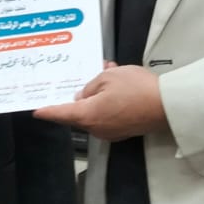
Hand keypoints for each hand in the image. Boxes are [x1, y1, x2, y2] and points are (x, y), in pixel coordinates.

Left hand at [33, 65, 165, 141]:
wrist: (166, 106)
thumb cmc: (135, 88)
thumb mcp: (108, 77)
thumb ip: (90, 86)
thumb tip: (83, 96)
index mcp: (88, 115)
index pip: (61, 113)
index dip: (48, 111)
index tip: (36, 111)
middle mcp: (96, 128)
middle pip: (79, 112)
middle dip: (80, 94)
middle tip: (84, 75)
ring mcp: (111, 131)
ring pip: (95, 111)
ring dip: (97, 94)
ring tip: (108, 71)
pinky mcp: (124, 130)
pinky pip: (108, 114)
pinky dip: (108, 101)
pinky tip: (118, 84)